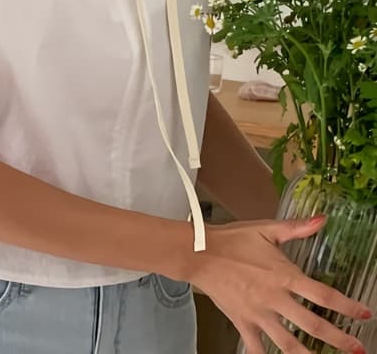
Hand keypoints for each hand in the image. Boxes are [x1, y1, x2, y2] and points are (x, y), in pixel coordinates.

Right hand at [181, 217, 370, 353]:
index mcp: (284, 275)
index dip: (348, 307)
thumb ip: (296, 228)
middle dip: (339, 340)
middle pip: (313, 325)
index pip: (323, 295)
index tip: (364, 316)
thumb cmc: (231, 239)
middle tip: (357, 350)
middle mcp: (274, 298)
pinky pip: (257, 347)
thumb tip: (322, 219)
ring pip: (289, 343)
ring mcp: (258, 313)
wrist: (198, 252)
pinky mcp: (242, 321)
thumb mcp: (265, 229)